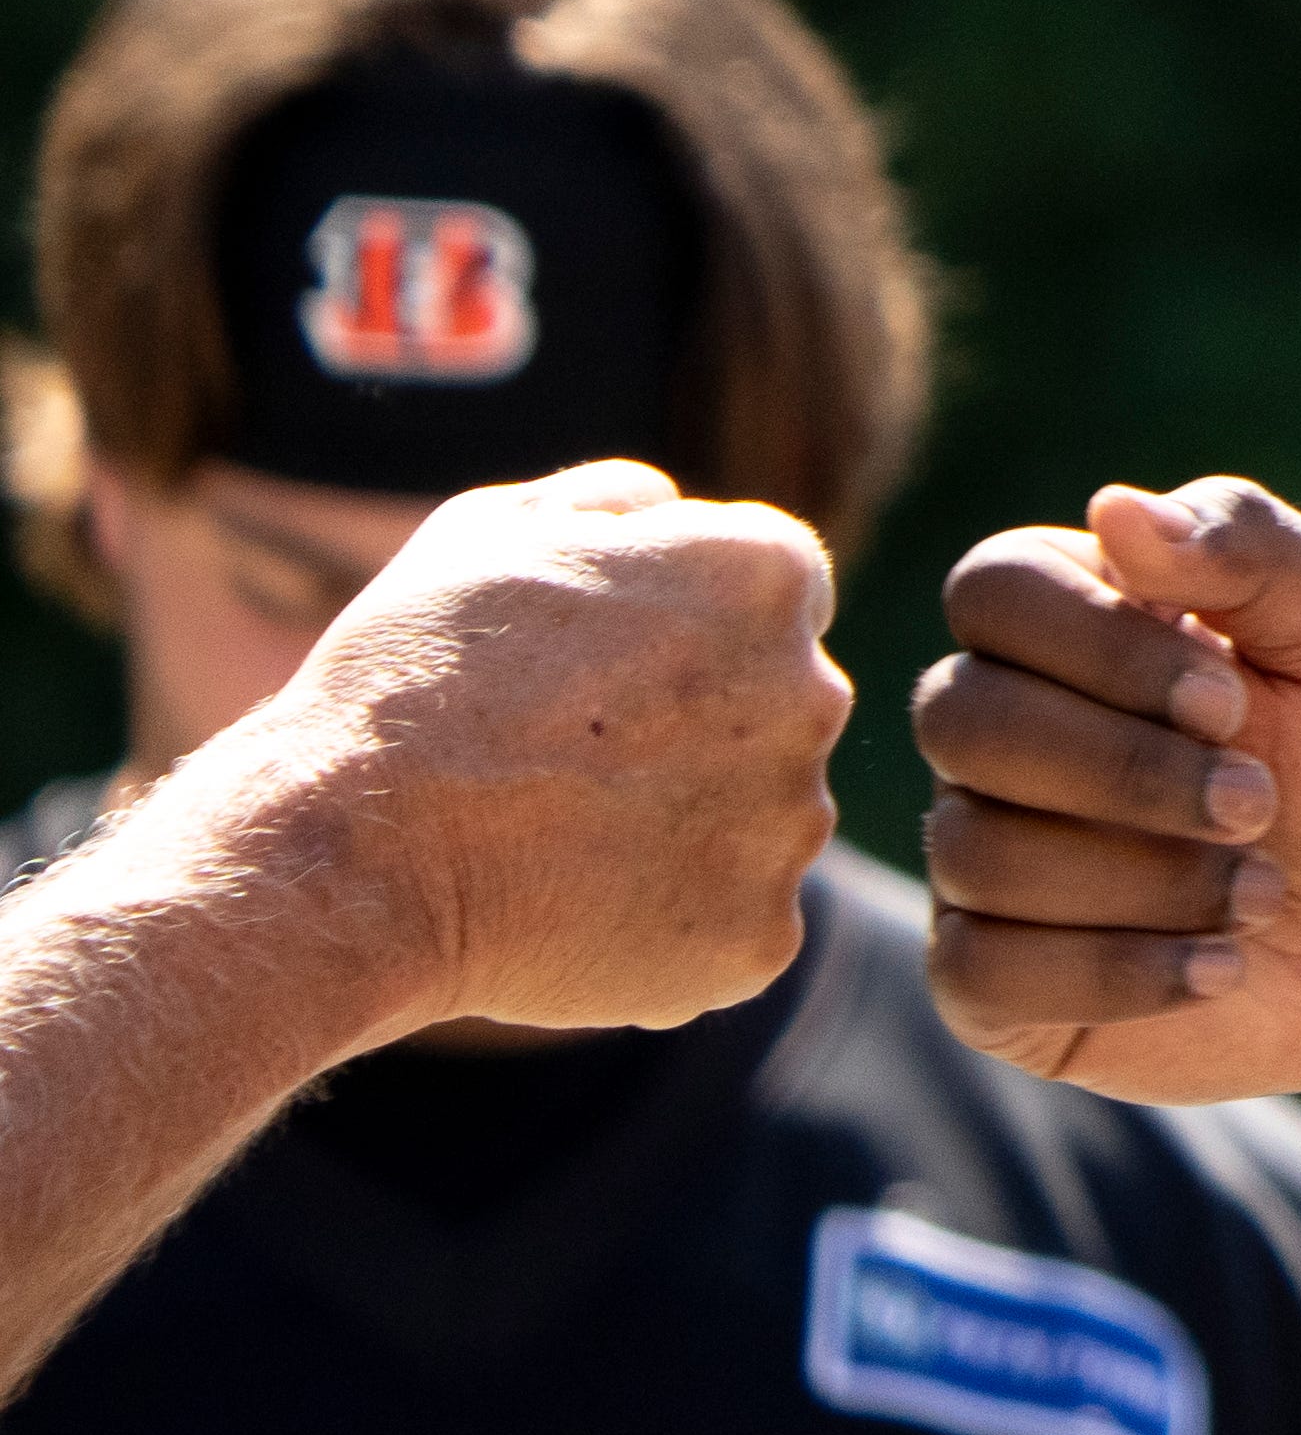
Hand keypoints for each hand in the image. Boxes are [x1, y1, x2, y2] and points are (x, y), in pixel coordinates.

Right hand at [225, 459, 845, 1037]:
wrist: (353, 856)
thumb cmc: (410, 682)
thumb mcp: (492, 527)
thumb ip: (612, 500)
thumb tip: (671, 508)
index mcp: (768, 573)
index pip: (769, 593)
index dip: (676, 627)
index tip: (594, 667)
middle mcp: (813, 692)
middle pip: (774, 707)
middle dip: (697, 727)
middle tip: (564, 760)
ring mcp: (794, 822)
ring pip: (759, 817)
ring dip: (686, 826)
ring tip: (556, 836)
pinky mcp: (761, 935)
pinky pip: (736, 921)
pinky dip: (672, 925)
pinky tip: (577, 909)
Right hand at [912, 478, 1300, 1249]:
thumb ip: (1253, 552)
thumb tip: (1113, 508)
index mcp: (1081, 620)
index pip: (995, 589)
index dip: (1100, 646)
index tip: (1233, 700)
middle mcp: (1010, 730)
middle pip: (962, 718)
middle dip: (1124, 771)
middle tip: (1260, 803)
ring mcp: (992, 855)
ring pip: (974, 851)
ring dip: (1146, 879)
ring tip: (1263, 893)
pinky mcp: (1000, 979)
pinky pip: (978, 971)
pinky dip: (1116, 971)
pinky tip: (1219, 966)